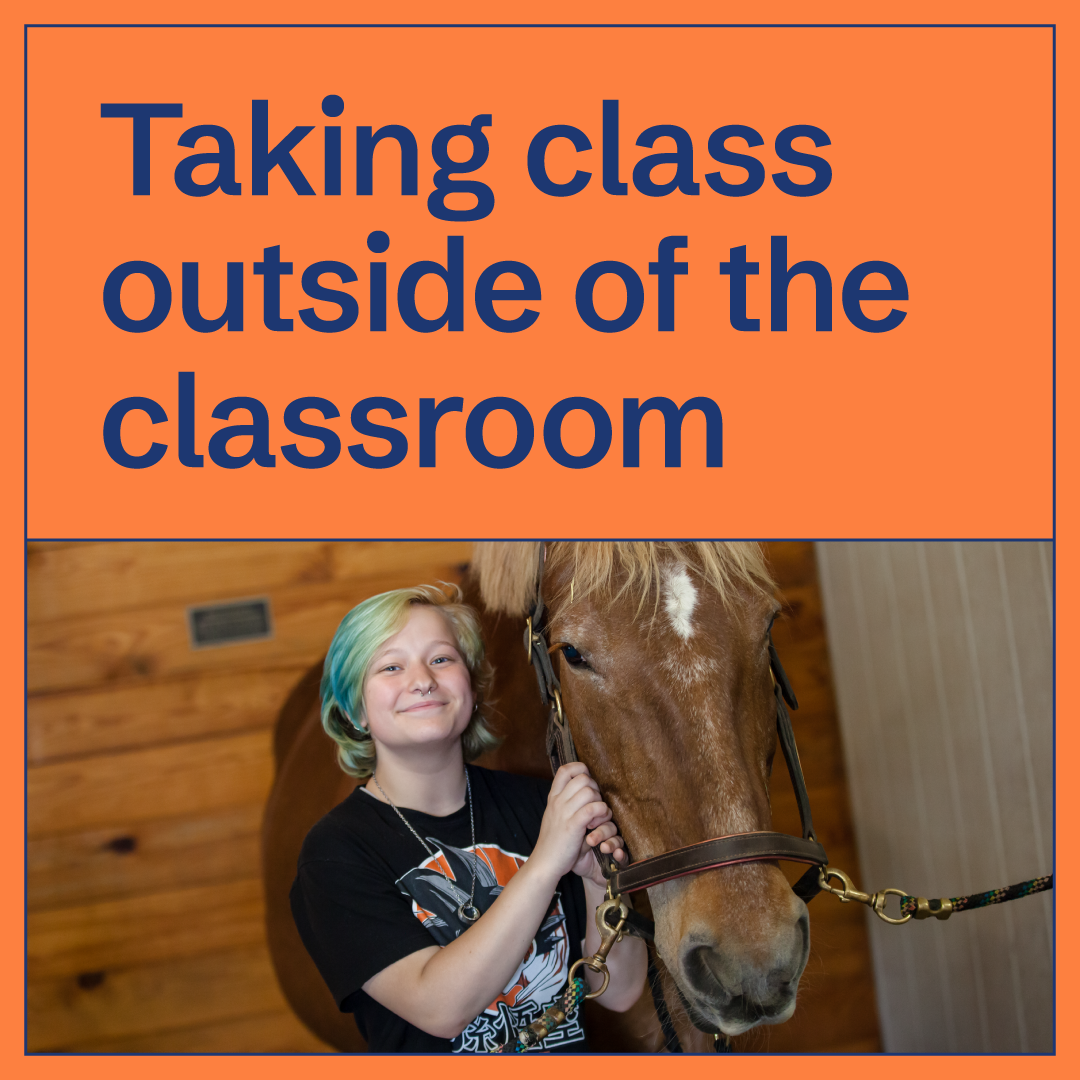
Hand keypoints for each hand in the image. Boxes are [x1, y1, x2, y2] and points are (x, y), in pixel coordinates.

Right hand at [530, 763, 616, 880]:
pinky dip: (601, 813)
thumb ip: (566, 802)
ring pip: (590, 792)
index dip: (580, 769)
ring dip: (600, 802)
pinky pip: (593, 809)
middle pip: (582, 778)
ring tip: (599, 816)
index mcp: (553, 797)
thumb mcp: (555, 816)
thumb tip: (585, 789)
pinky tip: (597, 823)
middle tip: (596, 804)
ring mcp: (564, 812)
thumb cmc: (554, 842)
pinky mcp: (573, 826)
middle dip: (595, 788)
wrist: (545, 863)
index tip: (588, 782)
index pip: (565, 769)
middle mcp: (557, 801)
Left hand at [572, 819, 628, 887]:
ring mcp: (615, 846)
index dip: (597, 817)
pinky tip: (617, 854)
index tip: (588, 824)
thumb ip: (580, 834)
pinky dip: (621, 853)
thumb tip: (586, 824)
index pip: (601, 816)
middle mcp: (607, 834)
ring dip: (611, 843)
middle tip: (591, 840)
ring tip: (603, 848)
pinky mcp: (621, 859)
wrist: (587, 876)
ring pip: (618, 839)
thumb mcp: (575, 846)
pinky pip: (624, 854)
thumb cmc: (579, 858)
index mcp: (596, 827)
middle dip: (601, 832)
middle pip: (610, 826)